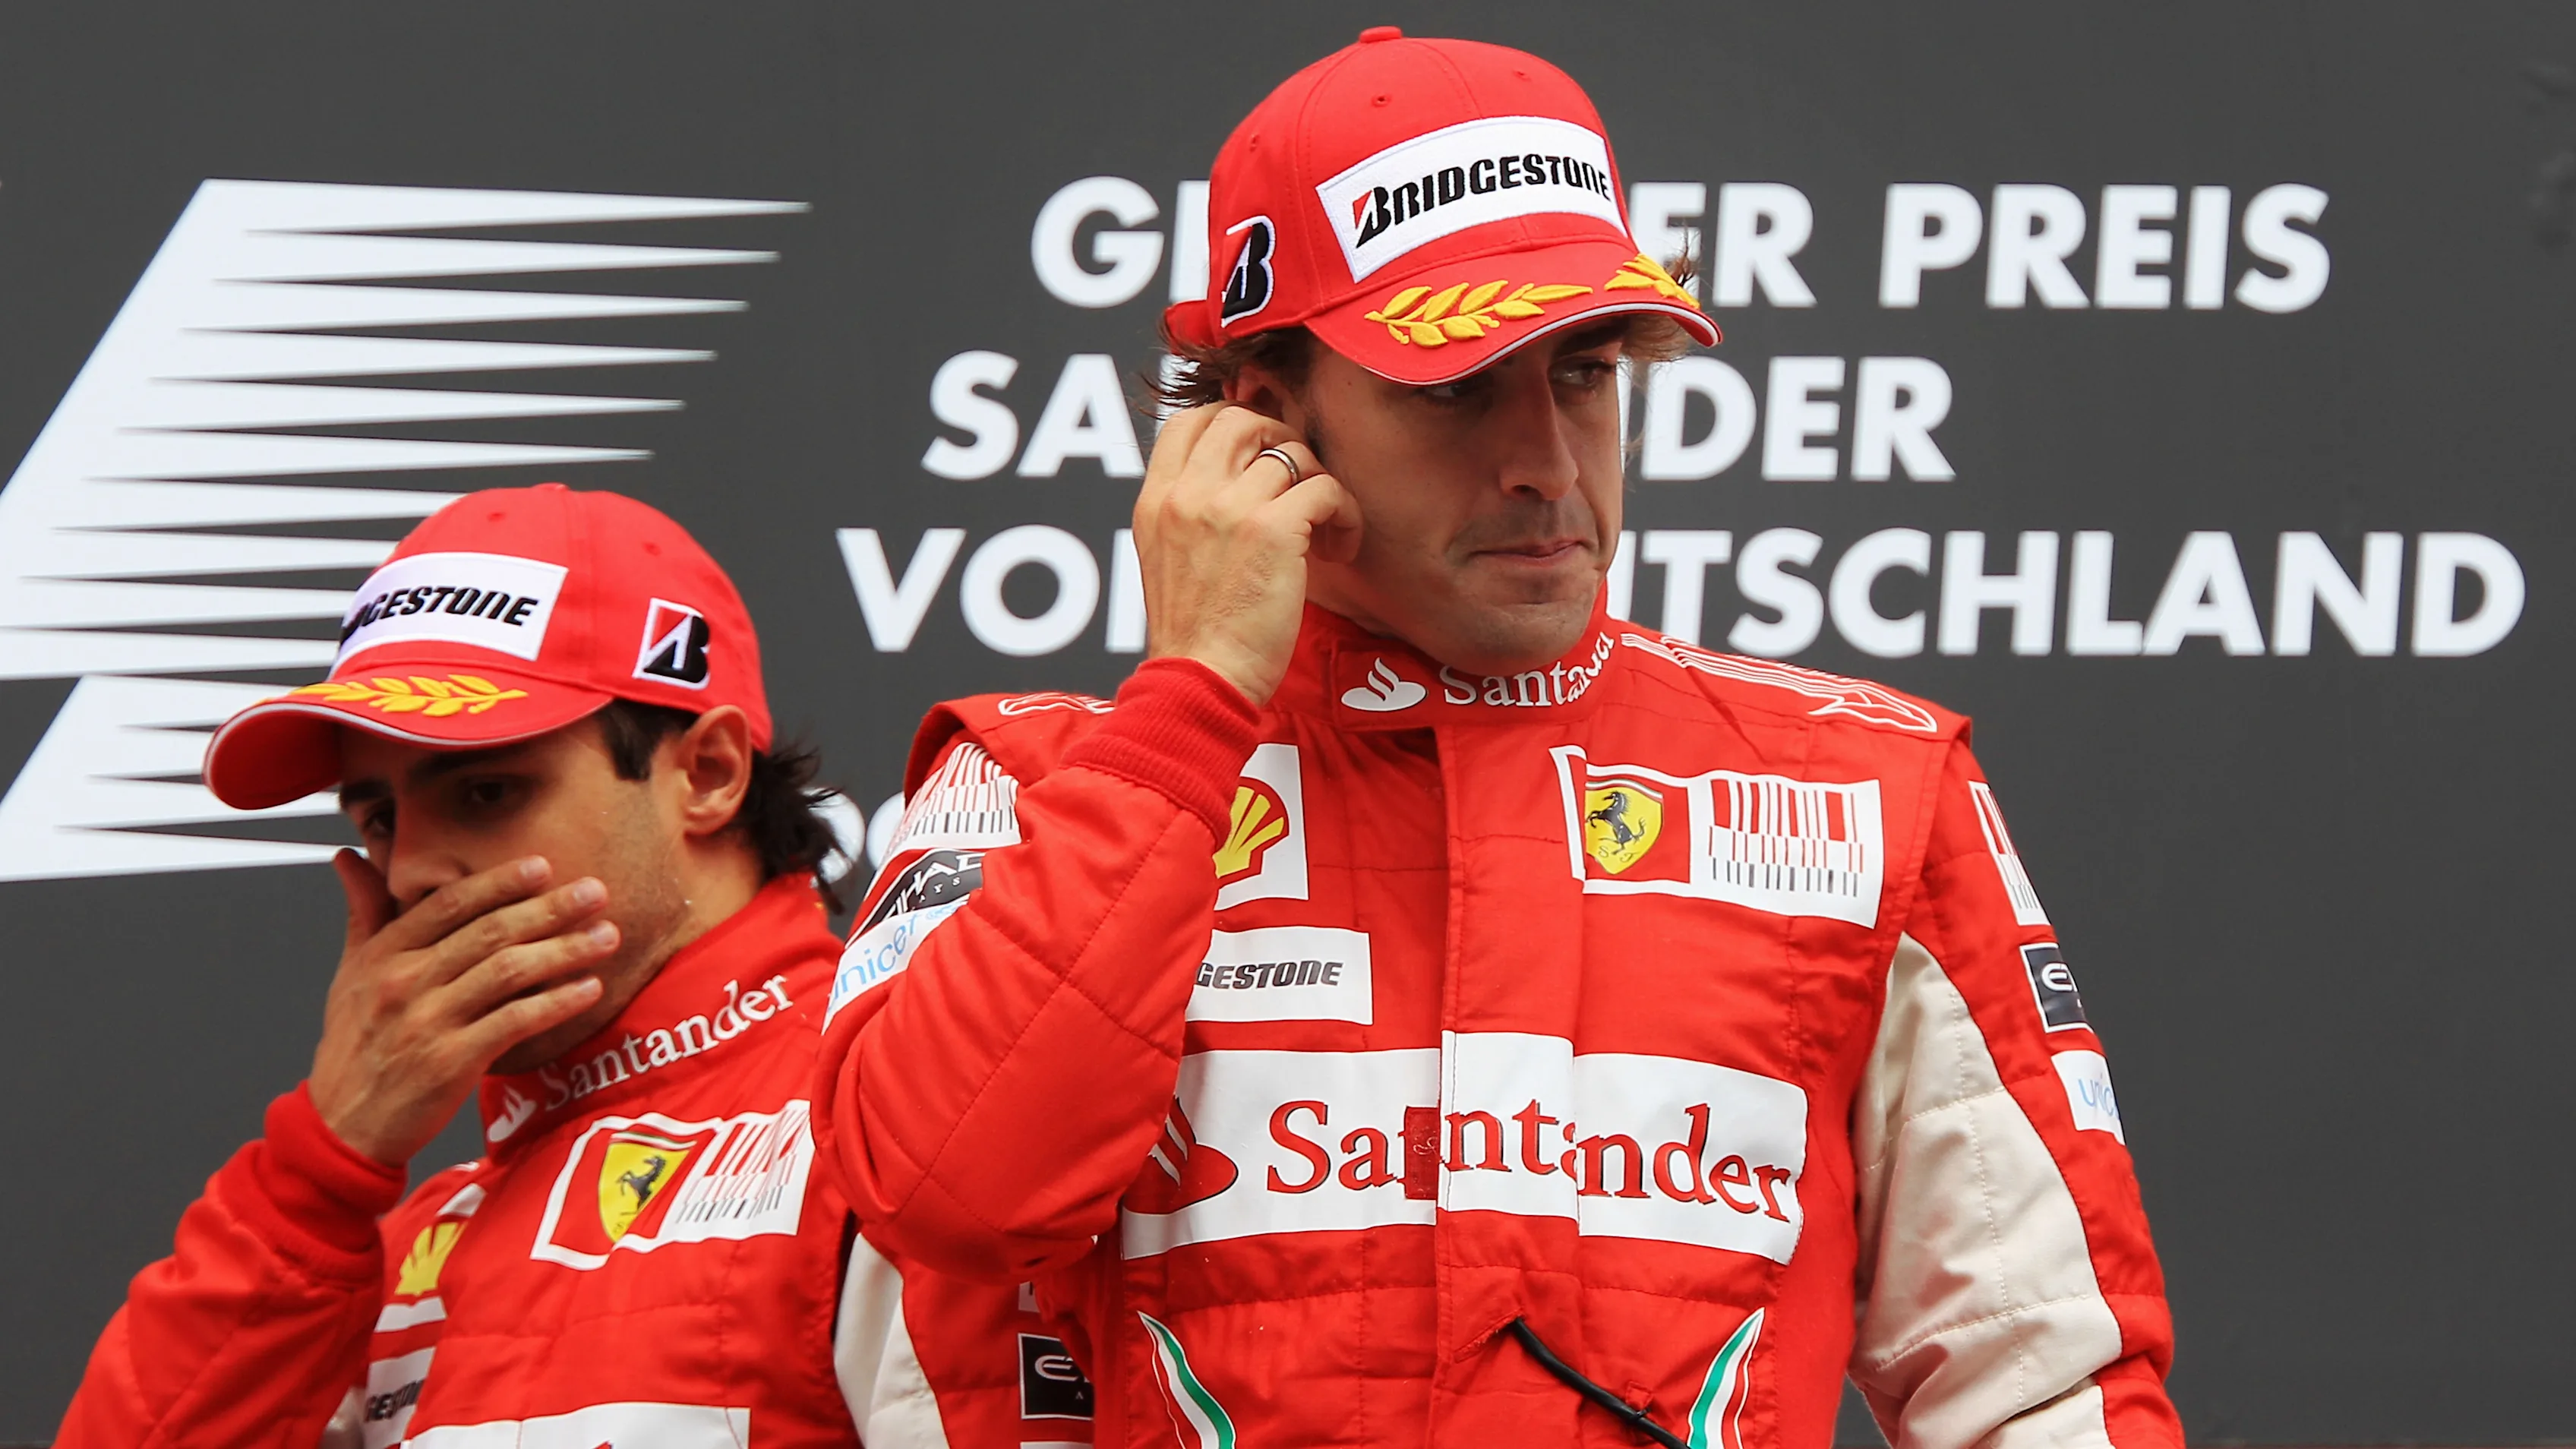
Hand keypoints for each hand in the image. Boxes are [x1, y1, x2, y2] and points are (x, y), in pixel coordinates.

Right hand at [307, 851, 616, 1163]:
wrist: (342, 1125)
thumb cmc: (353, 1047)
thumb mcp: (350, 974)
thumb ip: (364, 914)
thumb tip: (351, 859)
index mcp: (383, 955)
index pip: (448, 904)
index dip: (499, 882)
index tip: (543, 865)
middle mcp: (405, 982)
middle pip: (489, 932)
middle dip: (549, 908)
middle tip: (596, 891)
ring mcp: (428, 1022)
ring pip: (508, 972)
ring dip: (565, 951)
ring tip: (607, 936)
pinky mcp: (451, 1062)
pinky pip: (515, 1022)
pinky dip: (556, 1002)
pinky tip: (589, 989)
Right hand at [1134, 404, 1359, 705]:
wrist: (1199, 681)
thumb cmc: (1195, 636)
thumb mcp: (1166, 560)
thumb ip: (1189, 514)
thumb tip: (1237, 480)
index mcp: (1155, 500)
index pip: (1190, 421)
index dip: (1234, 421)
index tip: (1262, 454)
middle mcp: (1186, 494)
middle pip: (1242, 420)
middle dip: (1281, 441)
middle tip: (1300, 484)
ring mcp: (1227, 507)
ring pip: (1292, 453)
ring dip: (1319, 483)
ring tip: (1324, 530)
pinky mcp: (1271, 530)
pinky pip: (1325, 488)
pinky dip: (1344, 513)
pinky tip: (1339, 548)